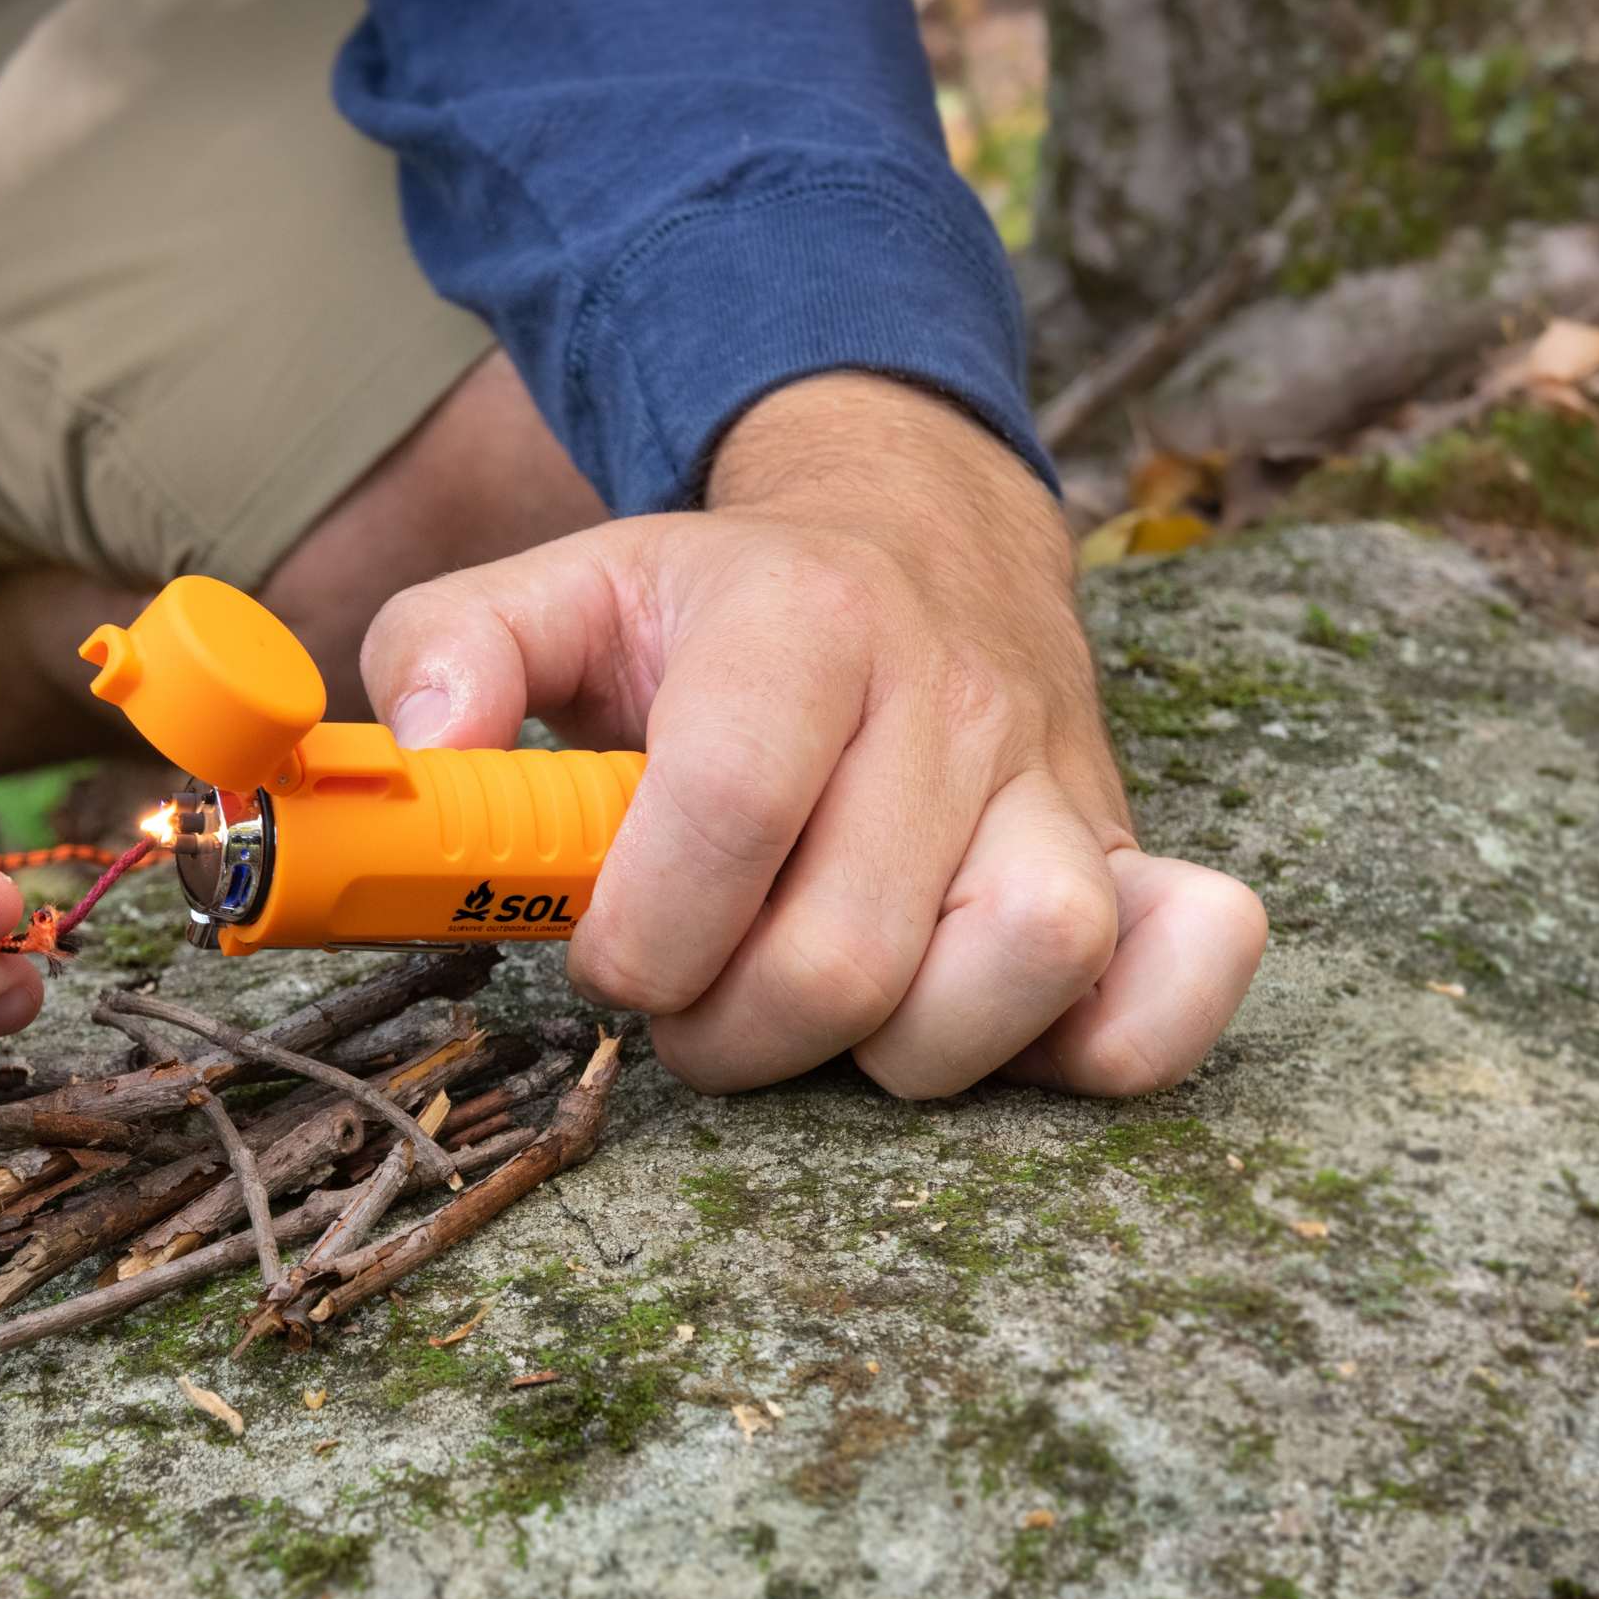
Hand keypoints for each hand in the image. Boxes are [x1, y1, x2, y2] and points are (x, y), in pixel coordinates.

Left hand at [362, 374, 1265, 1097]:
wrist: (921, 549)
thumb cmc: (732, 610)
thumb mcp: (576, 585)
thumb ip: (453, 647)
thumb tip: (419, 752)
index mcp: (805, 625)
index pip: (729, 810)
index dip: (644, 933)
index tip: (609, 958)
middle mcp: (954, 704)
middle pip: (848, 952)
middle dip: (735, 1030)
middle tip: (703, 992)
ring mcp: (1058, 786)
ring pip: (1022, 969)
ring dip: (892, 1049)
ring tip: (833, 1004)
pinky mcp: (1130, 856)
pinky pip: (1179, 974)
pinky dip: (1114, 1037)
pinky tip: (999, 1025)